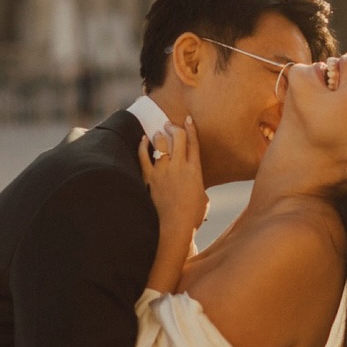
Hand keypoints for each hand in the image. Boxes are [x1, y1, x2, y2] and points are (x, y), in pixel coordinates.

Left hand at [137, 115, 208, 241]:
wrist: (175, 227)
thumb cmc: (192, 217)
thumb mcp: (203, 198)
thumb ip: (199, 186)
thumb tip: (196, 186)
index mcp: (194, 170)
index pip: (193, 142)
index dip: (190, 128)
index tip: (187, 119)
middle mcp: (179, 166)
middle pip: (177, 137)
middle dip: (173, 127)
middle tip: (169, 124)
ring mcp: (163, 171)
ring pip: (160, 143)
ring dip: (159, 135)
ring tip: (158, 132)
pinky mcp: (150, 178)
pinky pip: (144, 156)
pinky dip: (143, 146)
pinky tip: (143, 139)